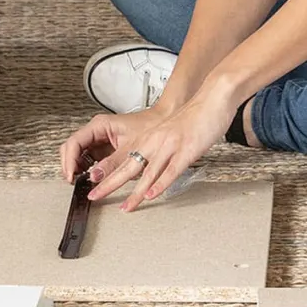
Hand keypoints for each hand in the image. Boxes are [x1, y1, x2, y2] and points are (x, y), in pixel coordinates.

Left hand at [67, 89, 232, 212]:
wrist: (211, 100)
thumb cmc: (193, 118)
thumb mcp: (168, 134)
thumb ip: (157, 150)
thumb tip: (148, 169)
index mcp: (149, 138)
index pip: (122, 160)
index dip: (107, 175)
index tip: (95, 188)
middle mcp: (155, 141)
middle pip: (127, 166)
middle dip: (109, 184)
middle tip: (95, 196)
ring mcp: (169, 146)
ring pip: (147, 172)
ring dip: (134, 192)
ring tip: (125, 207)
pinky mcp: (185, 150)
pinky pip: (170, 171)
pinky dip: (159, 185)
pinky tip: (151, 195)